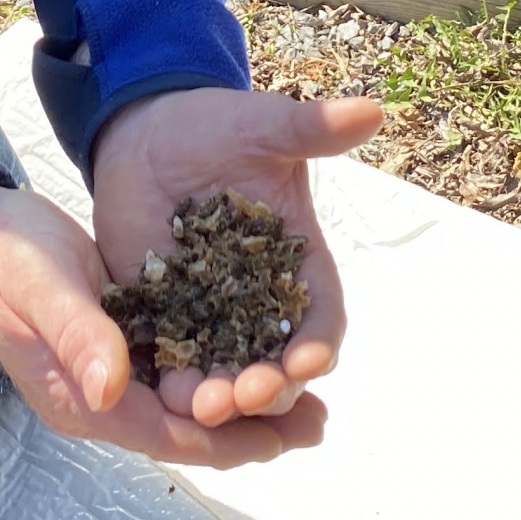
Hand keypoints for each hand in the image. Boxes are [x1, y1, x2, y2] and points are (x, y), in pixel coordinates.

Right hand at [0, 183, 323, 467]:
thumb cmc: (3, 259)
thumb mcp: (41, 286)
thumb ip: (77, 332)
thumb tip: (110, 388)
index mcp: (84, 399)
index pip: (169, 433)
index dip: (228, 438)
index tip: (284, 436)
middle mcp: (103, 397)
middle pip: (190, 428)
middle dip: (254, 429)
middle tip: (318, 421)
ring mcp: (113, 372)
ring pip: (191, 402)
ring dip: (246, 401)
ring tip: (308, 393)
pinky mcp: (122, 341)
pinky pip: (182, 368)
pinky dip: (223, 365)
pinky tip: (261, 350)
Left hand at [91, 85, 380, 429]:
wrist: (149, 130)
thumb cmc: (218, 126)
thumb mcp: (265, 125)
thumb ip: (313, 130)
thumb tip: (371, 111)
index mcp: (299, 263)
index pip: (320, 318)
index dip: (317, 344)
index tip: (307, 362)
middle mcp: (260, 301)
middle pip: (278, 363)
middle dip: (271, 386)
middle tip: (249, 395)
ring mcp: (211, 313)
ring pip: (227, 374)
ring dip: (222, 399)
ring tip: (205, 408)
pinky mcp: (163, 313)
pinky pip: (173, 359)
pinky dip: (173, 382)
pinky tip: (165, 395)